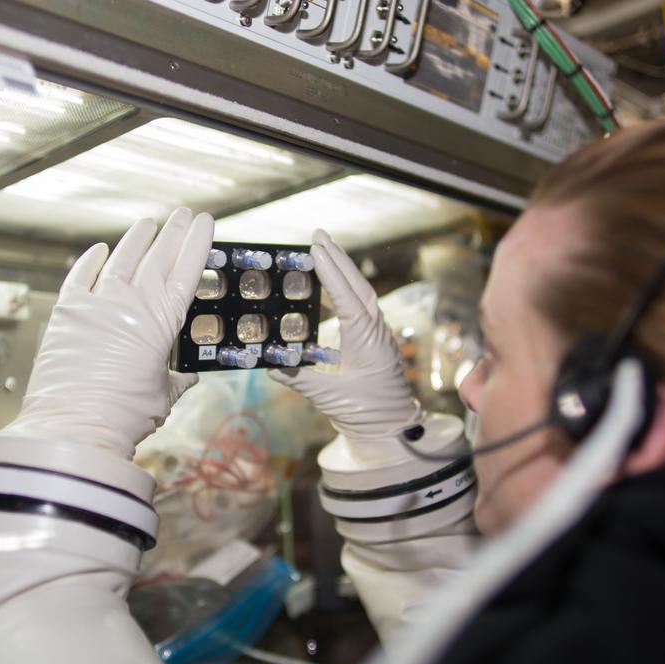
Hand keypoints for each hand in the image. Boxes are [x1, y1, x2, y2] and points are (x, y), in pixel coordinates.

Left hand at [0, 208, 213, 459]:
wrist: (75, 426)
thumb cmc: (123, 416)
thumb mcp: (160, 397)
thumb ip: (174, 382)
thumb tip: (186, 380)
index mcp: (162, 321)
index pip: (187, 270)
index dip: (198, 243)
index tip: (206, 222)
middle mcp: (132, 302)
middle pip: (158, 256)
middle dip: (174, 232)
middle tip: (183, 213)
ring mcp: (97, 302)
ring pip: (123, 258)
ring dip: (137, 239)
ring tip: (148, 223)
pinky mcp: (66, 310)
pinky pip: (80, 275)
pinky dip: (90, 260)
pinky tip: (100, 249)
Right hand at [268, 229, 420, 439]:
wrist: (394, 428)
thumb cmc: (368, 413)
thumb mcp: (330, 398)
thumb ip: (300, 380)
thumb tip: (270, 366)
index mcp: (368, 341)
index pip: (347, 299)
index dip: (332, 273)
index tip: (317, 249)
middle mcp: (375, 331)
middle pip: (357, 285)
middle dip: (338, 259)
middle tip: (318, 235)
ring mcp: (376, 333)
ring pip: (360, 292)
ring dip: (342, 269)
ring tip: (323, 248)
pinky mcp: (373, 339)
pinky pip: (359, 305)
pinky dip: (345, 287)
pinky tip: (332, 282)